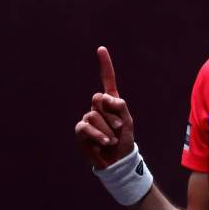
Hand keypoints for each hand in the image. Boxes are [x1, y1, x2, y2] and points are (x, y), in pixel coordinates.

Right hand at [75, 46, 134, 168]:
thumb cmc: (124, 139)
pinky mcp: (81, 131)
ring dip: (107, 129)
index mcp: (111, 101)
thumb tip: (104, 98)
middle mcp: (98, 107)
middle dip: (111, 114)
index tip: (101, 49)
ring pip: (94, 115)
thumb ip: (119, 105)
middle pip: (99, 99)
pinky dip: (98, 135)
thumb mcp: (127, 120)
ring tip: (112, 139)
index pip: (107, 80)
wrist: (117, 160)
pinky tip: (105, 143)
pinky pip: (86, 127)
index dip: (105, 65)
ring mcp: (88, 118)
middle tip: (118, 127)